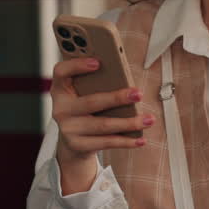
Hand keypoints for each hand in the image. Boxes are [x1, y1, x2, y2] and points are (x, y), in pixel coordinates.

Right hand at [50, 57, 152, 193]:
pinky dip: (126, 141)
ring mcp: (68, 128)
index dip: (77, 66)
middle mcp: (60, 109)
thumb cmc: (85, 110)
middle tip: (138, 94)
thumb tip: (124, 80)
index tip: (98, 62)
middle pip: (91, 102)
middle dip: (117, 98)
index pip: (61, 72)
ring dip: (129, 123)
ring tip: (148, 119)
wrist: (73, 143)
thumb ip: (95, 84)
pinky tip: (140, 139)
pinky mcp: (78, 145)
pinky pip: (106, 143)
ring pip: (103, 125)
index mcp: (60, 89)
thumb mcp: (83, 95)